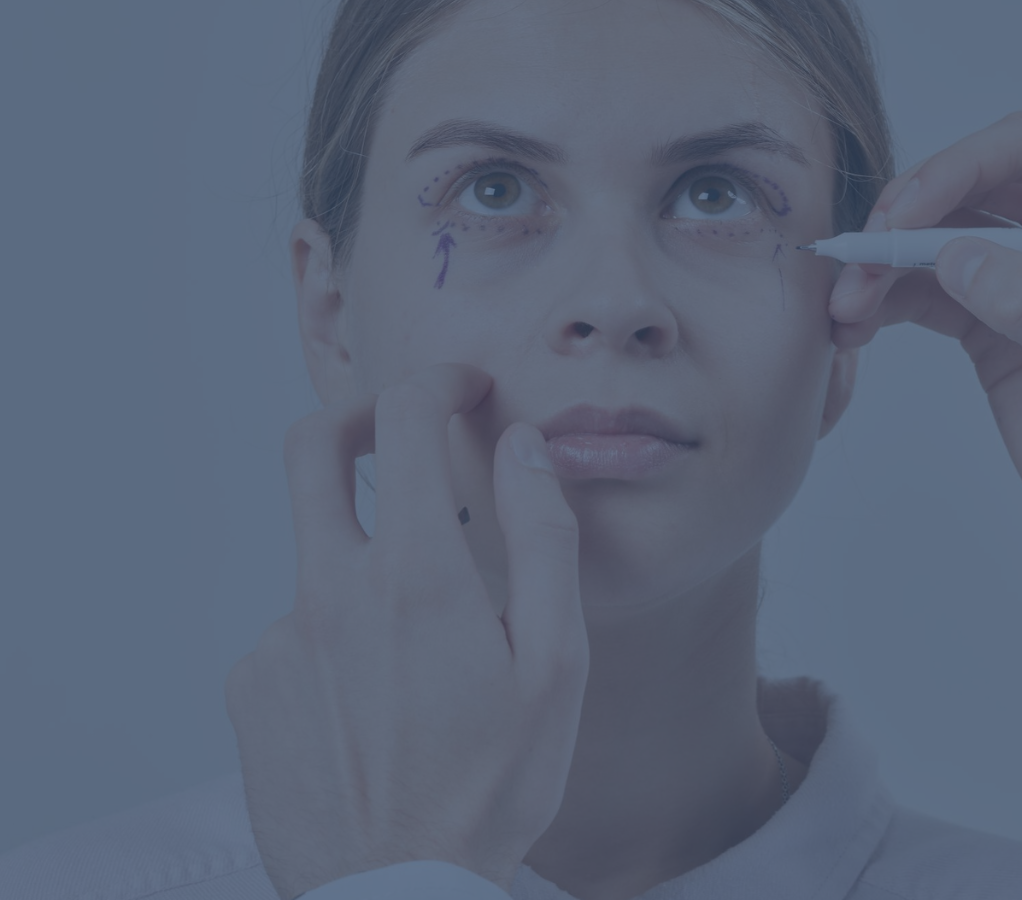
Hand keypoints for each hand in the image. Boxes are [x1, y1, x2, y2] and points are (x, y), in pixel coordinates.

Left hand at [226, 363, 588, 897]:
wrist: (399, 892)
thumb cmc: (494, 787)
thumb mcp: (557, 663)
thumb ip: (543, 538)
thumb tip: (522, 447)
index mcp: (417, 575)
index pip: (403, 419)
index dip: (436, 384)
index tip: (465, 392)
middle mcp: (332, 590)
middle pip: (310, 449)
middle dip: (356, 418)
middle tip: (399, 434)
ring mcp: (281, 639)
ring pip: (320, 560)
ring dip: (368, 572)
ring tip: (424, 664)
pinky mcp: (253, 687)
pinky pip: (298, 633)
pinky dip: (340, 642)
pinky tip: (380, 707)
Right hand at [830, 113, 1021, 613]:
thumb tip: (956, 255)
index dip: (961, 167)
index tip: (907, 215)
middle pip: (974, 185)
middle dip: (910, 215)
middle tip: (860, 259)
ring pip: (942, 237)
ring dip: (887, 263)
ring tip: (846, 310)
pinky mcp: (996, 325)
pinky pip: (930, 290)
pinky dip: (888, 300)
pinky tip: (855, 326)